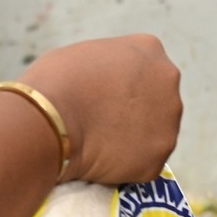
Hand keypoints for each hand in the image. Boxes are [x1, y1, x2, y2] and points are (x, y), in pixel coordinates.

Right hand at [20, 33, 180, 185]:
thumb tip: (104, 84)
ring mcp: (168, 122)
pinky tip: (102, 162)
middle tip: (106, 124)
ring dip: (134, 141)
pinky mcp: (157, 158)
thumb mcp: (83, 55)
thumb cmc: (54, 83)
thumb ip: (107, 67)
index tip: (105, 99)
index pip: (146, 69)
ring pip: (154, 135)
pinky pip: (144, 165)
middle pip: (159, 101)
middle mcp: (168, 82)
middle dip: (137, 113)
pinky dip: (126, 167)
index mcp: (149, 49)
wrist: (49, 121)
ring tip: (101, 144)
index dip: (124, 86)